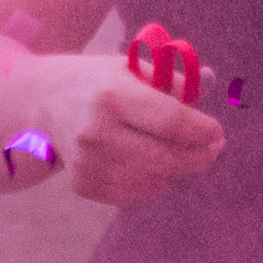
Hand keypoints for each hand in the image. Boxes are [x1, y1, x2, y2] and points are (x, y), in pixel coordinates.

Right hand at [22, 51, 226, 205]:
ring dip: (178, 171)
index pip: (173, 121)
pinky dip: (154, 184)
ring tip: (182, 154)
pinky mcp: (81, 184)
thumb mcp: (133, 67)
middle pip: (167, 158)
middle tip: (213, 149)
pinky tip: (157, 167)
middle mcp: (95, 131)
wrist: (44, 100)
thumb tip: (209, 83)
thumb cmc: (100, 81)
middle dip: (199, 157)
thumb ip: (173, 79)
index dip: (203, 131)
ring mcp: (86, 162)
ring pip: (154, 181)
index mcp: (112, 95)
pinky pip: (134, 195)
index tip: (218, 132)